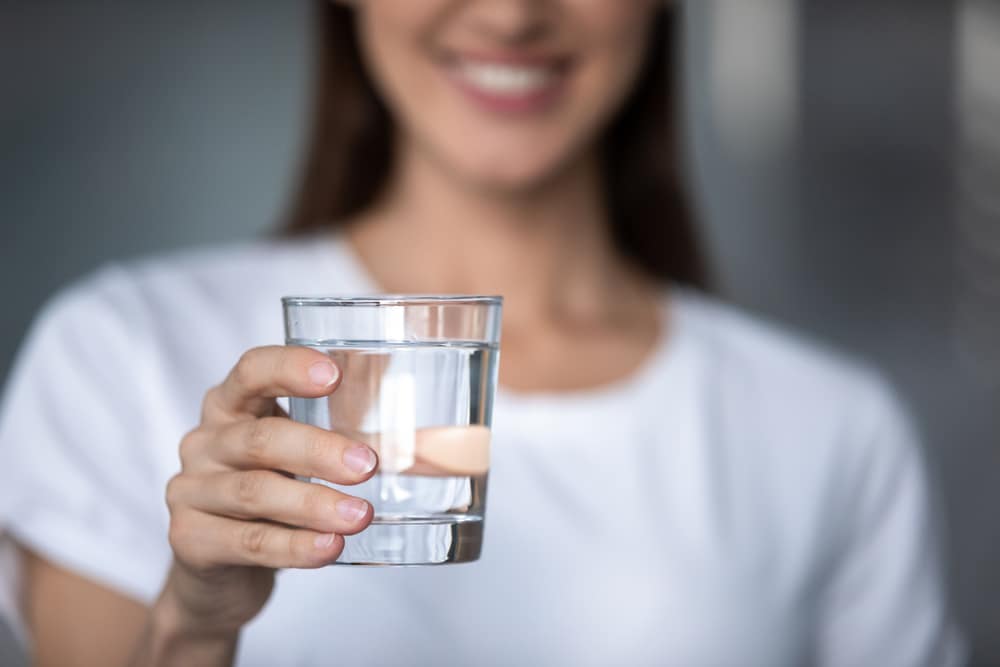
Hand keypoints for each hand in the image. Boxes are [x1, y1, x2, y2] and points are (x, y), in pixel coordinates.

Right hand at [158, 346, 377, 638]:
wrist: (215, 570)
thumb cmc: (271, 494)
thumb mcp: (293, 458)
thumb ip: (332, 439)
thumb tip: (422, 442)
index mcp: (230, 407)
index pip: (251, 371)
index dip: (289, 368)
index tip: (334, 375)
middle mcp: (205, 442)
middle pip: (260, 438)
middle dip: (318, 450)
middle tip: (368, 465)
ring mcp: (191, 491)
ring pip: (255, 492)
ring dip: (313, 504)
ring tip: (360, 515)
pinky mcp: (191, 539)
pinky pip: (249, 541)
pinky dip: (294, 546)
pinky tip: (329, 547)